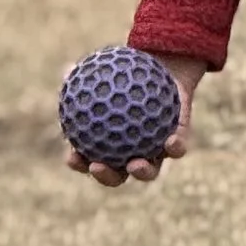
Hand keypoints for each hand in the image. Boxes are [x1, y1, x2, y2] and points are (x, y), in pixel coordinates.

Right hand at [65, 55, 206, 186]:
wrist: (162, 69)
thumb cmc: (127, 73)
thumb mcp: (107, 70)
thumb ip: (87, 75)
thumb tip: (67, 69)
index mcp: (109, 144)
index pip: (89, 159)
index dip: (79, 163)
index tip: (72, 157)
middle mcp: (131, 153)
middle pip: (118, 175)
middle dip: (107, 177)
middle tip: (97, 167)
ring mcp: (155, 152)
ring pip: (149, 171)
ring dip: (141, 172)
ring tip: (134, 165)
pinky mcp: (177, 143)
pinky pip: (176, 149)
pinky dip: (174, 148)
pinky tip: (170, 141)